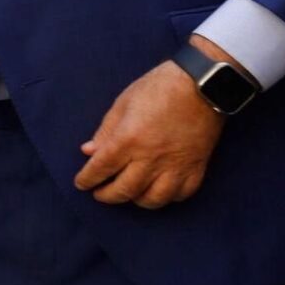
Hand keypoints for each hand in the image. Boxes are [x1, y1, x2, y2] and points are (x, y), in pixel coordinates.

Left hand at [74, 37, 230, 207]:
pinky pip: (180, 195)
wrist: (203, 84)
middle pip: (124, 190)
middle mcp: (151, 158)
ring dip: (136, 200)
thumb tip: (89, 152)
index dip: (87, 179)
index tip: (81, 183)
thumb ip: (105, 131)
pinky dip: (167, 198)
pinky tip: (157, 191)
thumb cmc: (159, 87)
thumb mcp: (124, 103)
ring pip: (153, 199)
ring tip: (128, 193)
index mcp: (129, 139)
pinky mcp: (197, 168)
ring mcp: (176, 166)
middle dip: (106, 196)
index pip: (101, 168)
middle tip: (99, 194)